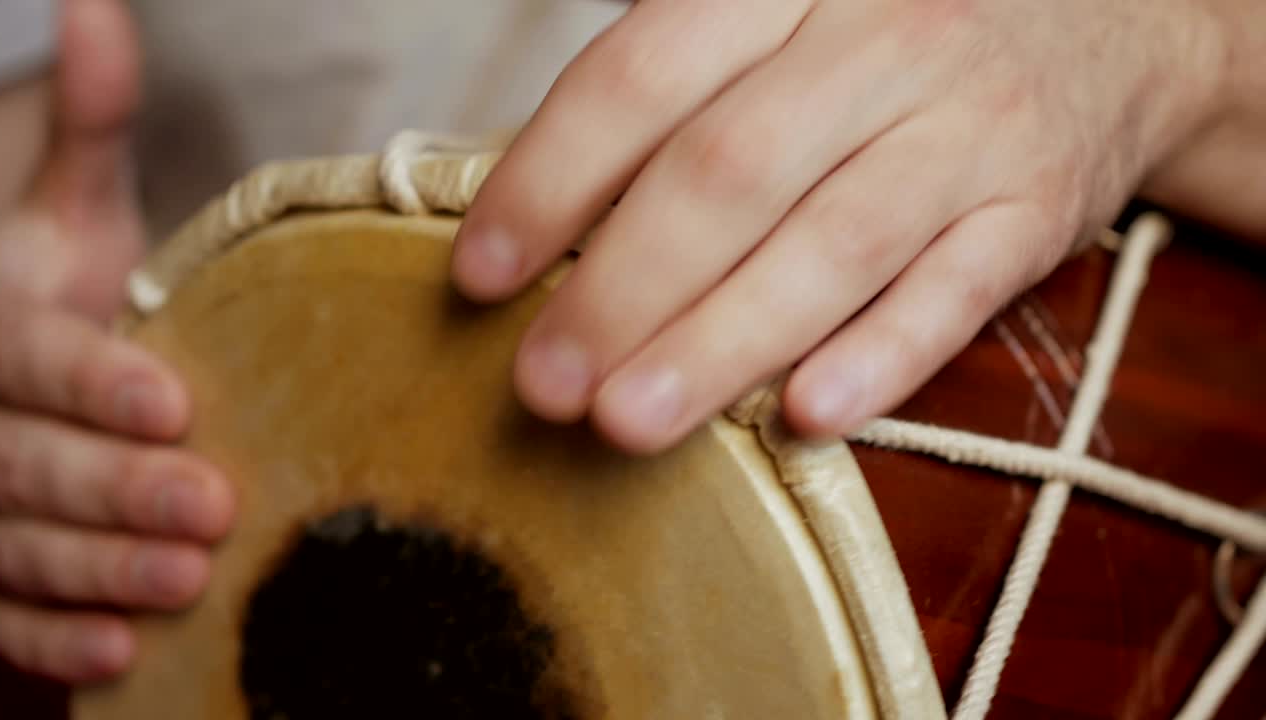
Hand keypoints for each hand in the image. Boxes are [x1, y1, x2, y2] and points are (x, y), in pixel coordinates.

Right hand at [0, 0, 232, 683]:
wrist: (23, 372)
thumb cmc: (61, 285)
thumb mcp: (70, 210)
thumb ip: (82, 129)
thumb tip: (99, 10)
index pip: (22, 355)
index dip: (88, 382)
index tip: (172, 402)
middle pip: (17, 458)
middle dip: (108, 487)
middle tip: (210, 506)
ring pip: (6, 542)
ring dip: (92, 568)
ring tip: (183, 584)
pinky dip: (49, 634)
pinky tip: (118, 653)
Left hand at [452, 0, 1229, 452]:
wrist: (1107, 19)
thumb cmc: (889, 29)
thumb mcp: (784, 11)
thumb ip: (680, 89)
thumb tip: (534, 212)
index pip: (642, 75)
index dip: (549, 178)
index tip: (479, 273)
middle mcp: (884, 39)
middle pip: (727, 171)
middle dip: (621, 287)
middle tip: (543, 384)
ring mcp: (970, 126)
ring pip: (833, 244)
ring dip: (721, 341)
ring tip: (627, 421)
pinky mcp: (1038, 209)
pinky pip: (956, 293)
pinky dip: (880, 356)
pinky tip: (803, 418)